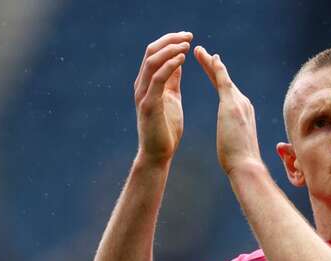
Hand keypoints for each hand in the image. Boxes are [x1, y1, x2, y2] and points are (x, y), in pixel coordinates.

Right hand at [133, 32, 191, 163]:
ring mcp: (143, 94)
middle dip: (170, 40)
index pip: (155, 53)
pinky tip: (182, 59)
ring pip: (152, 62)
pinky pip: (157, 79)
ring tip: (187, 44)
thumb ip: (172, 80)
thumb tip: (178, 62)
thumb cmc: (166, 129)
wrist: (159, 154)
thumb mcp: (172, 98)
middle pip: (151, 51)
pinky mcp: (149, 105)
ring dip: (170, 50)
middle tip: (189, 35)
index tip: (188, 36)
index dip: (170, 41)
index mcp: (147, 83)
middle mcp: (141, 85)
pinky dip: (169, 66)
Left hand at [194, 46, 262, 174]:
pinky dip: (216, 68)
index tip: (209, 68)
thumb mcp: (234, 144)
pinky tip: (210, 57)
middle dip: (212, 66)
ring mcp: (240, 102)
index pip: (226, 91)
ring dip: (210, 63)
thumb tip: (232, 142)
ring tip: (198, 50)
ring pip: (222, 77)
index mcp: (242, 113)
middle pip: (224, 80)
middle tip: (201, 52)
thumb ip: (233, 137)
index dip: (216, 78)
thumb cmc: (238, 161)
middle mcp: (243, 104)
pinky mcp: (233, 104)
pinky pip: (223, 81)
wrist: (246, 166)